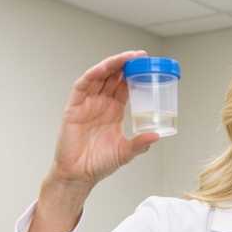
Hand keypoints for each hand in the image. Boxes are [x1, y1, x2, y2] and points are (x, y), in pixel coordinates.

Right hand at [29, 51, 161, 231]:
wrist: (79, 175)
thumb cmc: (98, 164)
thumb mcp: (125, 152)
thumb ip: (140, 144)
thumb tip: (157, 136)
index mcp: (113, 111)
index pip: (124, 86)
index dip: (134, 74)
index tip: (147, 65)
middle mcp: (100, 103)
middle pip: (113, 77)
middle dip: (125, 64)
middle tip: (140, 56)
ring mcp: (87, 104)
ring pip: (99, 77)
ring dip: (111, 65)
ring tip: (126, 58)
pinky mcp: (74, 108)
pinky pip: (82, 86)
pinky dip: (93, 75)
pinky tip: (103, 68)